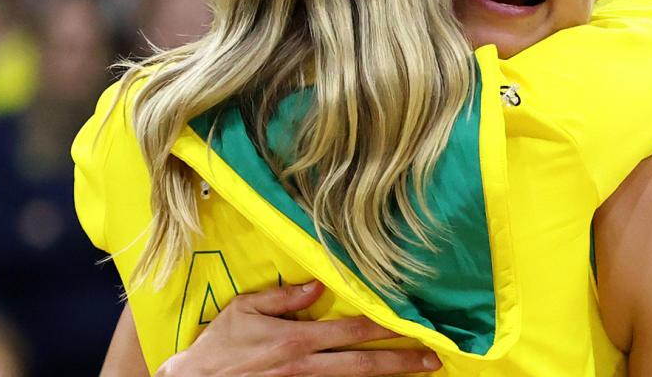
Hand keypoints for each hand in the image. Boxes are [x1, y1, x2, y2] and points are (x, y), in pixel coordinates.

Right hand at [155, 281, 441, 375]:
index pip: (351, 330)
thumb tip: (317, 284)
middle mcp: (305, 366)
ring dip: (387, 376)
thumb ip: (284, 297)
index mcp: (296, 340)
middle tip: (433, 358)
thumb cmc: (218, 345)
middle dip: (401, 361)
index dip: (384, 326)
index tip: (412, 322)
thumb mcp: (244, 309)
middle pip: (363, 364)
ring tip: (418, 370)